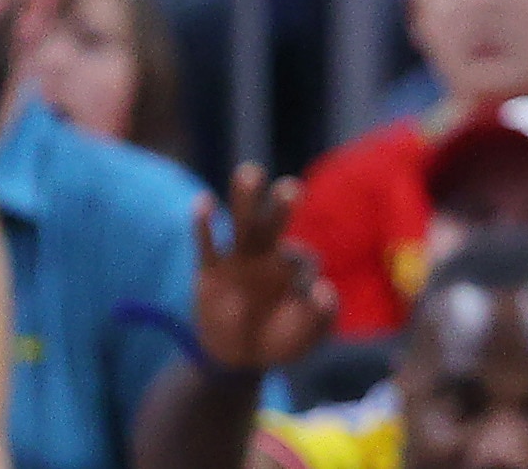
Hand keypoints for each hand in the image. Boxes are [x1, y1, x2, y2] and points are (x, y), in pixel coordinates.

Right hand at [192, 165, 337, 373]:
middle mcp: (269, 256)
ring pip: (242, 224)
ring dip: (245, 199)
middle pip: (275, 225)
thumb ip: (320, 315)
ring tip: (249, 172)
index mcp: (296, 268)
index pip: (303, 262)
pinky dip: (204, 224)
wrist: (239, 356)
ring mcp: (239, 260)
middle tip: (290, 188)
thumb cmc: (280, 340)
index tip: (308, 297)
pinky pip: (207, 245)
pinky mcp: (210, 272)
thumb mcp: (305, 335)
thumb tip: (324, 288)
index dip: (303, 279)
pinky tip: (203, 202)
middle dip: (281, 206)